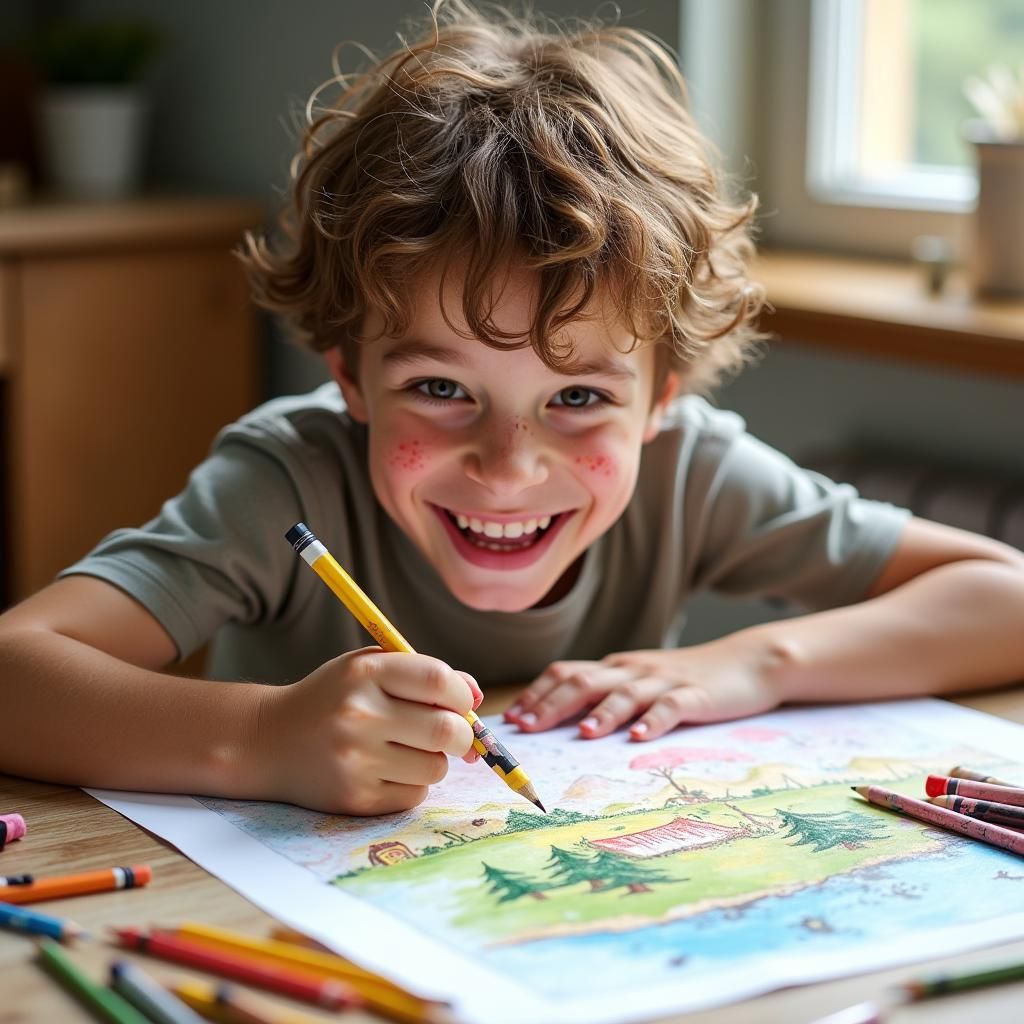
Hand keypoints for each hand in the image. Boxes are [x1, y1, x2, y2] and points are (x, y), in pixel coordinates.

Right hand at [255, 646, 480, 813]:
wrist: (267, 741)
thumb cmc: (333, 698)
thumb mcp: (370, 669)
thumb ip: (424, 675)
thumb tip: (476, 697)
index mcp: (365, 672)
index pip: (438, 681)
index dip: (462, 694)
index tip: (461, 702)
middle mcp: (359, 715)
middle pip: (447, 730)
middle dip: (463, 735)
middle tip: (454, 735)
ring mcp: (356, 761)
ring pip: (436, 767)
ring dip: (434, 760)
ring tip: (407, 750)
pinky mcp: (355, 798)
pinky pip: (414, 795)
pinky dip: (412, 784)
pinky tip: (385, 770)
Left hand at [504, 638, 783, 740]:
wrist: (748, 661)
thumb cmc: (687, 679)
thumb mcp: (640, 682)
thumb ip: (606, 695)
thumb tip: (560, 719)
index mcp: (616, 668)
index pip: (566, 673)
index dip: (537, 694)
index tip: (512, 718)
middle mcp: (633, 670)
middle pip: (585, 682)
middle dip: (552, 705)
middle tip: (527, 728)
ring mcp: (664, 681)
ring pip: (625, 694)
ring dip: (602, 714)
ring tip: (584, 734)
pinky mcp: (696, 695)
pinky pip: (672, 707)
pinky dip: (654, 721)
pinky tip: (640, 737)